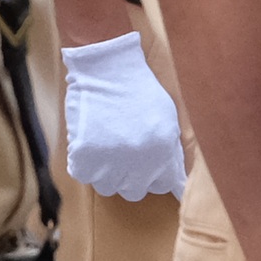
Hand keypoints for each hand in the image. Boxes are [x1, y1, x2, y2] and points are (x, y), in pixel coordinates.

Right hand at [61, 32, 185, 203]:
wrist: (107, 69)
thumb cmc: (138, 90)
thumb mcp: (167, 119)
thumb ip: (172, 153)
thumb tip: (176, 181)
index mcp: (162, 155)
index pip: (162, 186)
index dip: (153, 175)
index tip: (145, 164)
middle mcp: (139, 164)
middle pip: (134, 191)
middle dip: (130, 176)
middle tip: (123, 153)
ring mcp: (110, 163)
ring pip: (108, 187)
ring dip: (106, 172)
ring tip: (105, 147)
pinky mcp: (84, 157)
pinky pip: (84, 175)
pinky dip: (85, 164)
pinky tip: (90, 143)